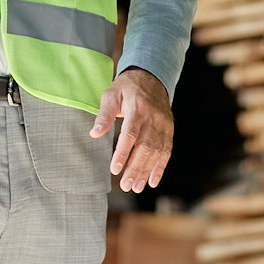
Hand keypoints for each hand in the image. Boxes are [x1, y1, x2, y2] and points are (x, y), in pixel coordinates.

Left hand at [91, 68, 172, 192]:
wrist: (152, 77)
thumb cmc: (127, 88)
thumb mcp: (112, 94)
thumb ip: (104, 115)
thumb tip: (94, 134)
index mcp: (138, 108)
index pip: (131, 134)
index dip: (123, 153)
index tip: (114, 169)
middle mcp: (153, 118)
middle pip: (145, 147)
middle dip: (135, 168)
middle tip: (126, 185)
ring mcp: (163, 125)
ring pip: (156, 152)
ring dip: (147, 172)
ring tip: (137, 187)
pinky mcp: (169, 130)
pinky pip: (166, 151)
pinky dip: (160, 168)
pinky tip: (153, 181)